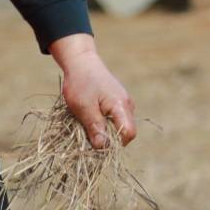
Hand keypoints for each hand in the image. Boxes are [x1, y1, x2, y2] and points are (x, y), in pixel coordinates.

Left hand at [50, 33, 136, 148]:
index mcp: (122, 106)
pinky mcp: (118, 103)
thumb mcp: (84, 108)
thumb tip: (103, 147)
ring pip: (118, 127)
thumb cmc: (81, 83)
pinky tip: (90, 114)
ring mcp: (124, 104)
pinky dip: (103, 121)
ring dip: (104, 129)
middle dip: (107, 137)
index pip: (128, 134)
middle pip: (124, 132)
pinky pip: (114, 119)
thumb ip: (95, 127)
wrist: (81, 62)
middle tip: (87, 129)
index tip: (95, 140)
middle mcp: (128, 105)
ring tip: (87, 119)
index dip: (114, 142)